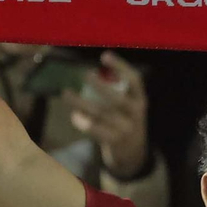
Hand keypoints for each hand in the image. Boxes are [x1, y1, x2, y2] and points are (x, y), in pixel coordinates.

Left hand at [64, 51, 150, 178]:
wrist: (132, 151)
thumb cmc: (124, 119)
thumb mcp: (128, 105)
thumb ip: (116, 90)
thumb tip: (92, 72)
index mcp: (140, 99)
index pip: (134, 80)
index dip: (120, 67)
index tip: (104, 55)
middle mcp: (136, 114)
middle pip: (117, 98)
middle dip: (100, 85)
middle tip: (85, 74)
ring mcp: (126, 128)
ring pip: (100, 114)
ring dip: (81, 103)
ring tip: (66, 93)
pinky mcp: (114, 141)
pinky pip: (95, 129)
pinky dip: (82, 122)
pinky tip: (74, 115)